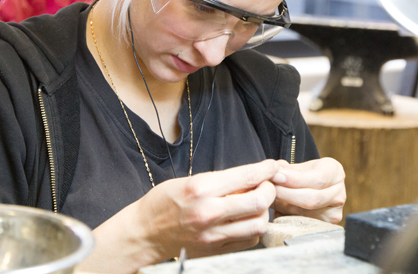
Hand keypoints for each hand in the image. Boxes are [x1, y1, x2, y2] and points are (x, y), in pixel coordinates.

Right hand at [135, 159, 278, 259]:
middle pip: (259, 201)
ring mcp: (214, 234)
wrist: (145, 232)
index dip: (266, 169)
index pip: (246, 176)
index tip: (272, 166)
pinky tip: (246, 220)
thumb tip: (252, 177)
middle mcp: (209, 212)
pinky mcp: (216, 250)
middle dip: (270, 190)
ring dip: (264, 211)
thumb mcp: (189, 181)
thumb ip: (221, 180)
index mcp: (201, 188)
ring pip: (259, 223)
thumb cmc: (164, 202)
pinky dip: (254, 228)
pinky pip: (249, 240)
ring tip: (256, 204)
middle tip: (267, 185)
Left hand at [271, 158, 345, 222]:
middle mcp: (339, 194)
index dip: (294, 179)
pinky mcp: (325, 226)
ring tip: (270, 197)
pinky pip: (301, 224)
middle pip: (312, 199)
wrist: (313, 188)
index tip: (275, 176)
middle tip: (268, 189)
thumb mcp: (298, 166)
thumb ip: (286, 169)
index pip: (317, 179)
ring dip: (283, 206)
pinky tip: (277, 208)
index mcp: (335, 172)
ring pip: (305, 214)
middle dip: (286, 194)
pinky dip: (286, 216)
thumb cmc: (304, 175)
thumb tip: (274, 172)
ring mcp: (334, 213)